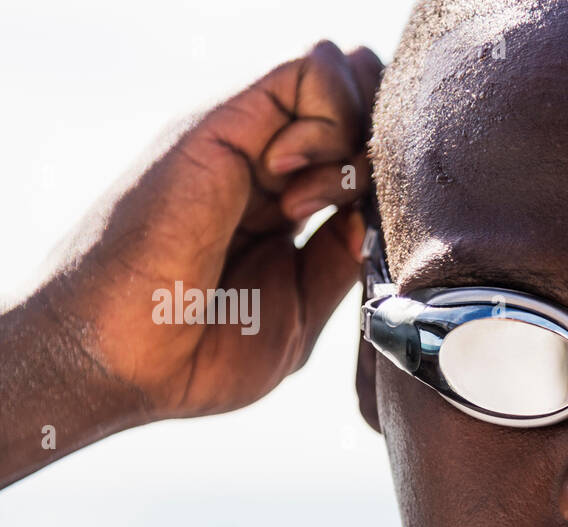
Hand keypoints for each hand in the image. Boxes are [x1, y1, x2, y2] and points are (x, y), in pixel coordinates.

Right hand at [32, 41, 382, 418]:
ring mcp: (249, 140)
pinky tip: (294, 185)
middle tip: (347, 211)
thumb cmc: (200, 352)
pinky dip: (331, 122)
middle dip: (381, 146)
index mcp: (285, 208)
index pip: (362, 153)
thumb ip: (339, 258)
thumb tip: (373, 211)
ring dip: (353, 138)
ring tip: (306, 208)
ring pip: (342, 80)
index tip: (370, 232)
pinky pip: (310, 76)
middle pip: (360, 105)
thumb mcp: (298, 312)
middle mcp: (267, 164)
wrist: (126, 358)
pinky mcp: (227, 123)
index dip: (388, 176)